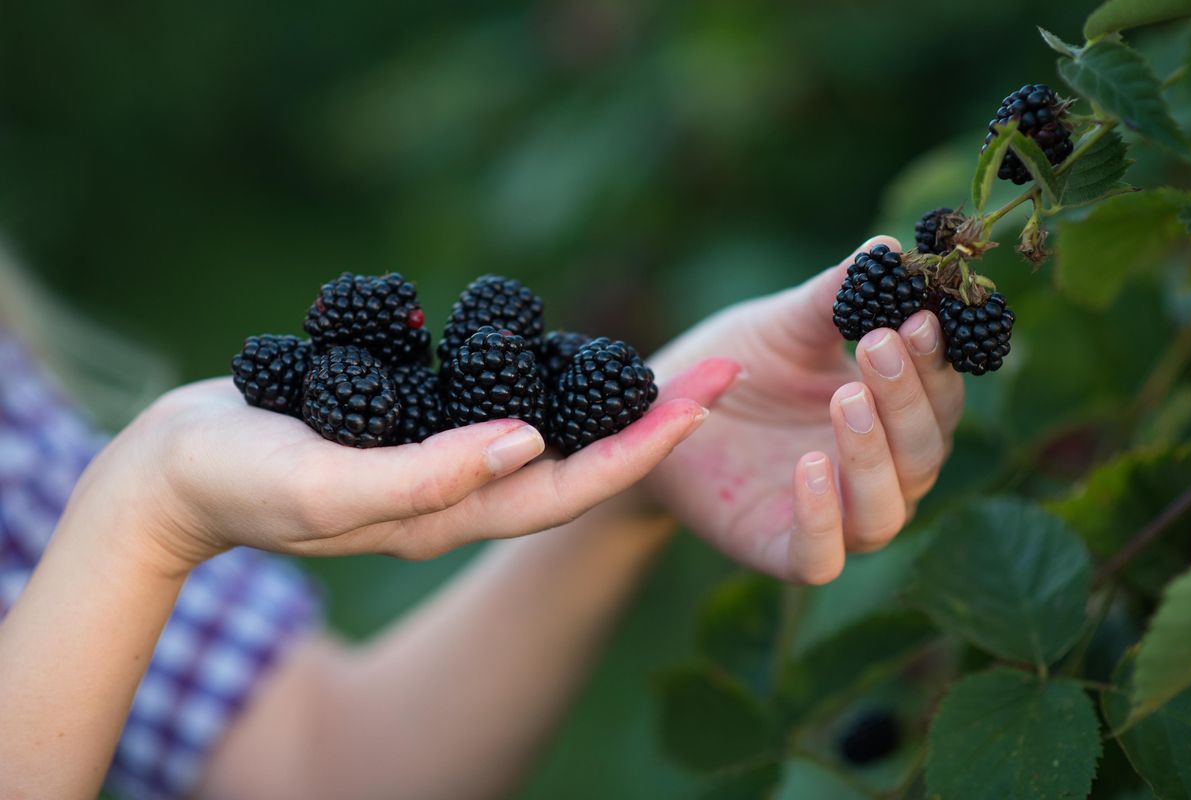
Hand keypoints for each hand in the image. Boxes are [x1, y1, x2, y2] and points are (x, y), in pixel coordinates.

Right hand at [87, 363, 737, 574]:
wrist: (179, 471)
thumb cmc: (241, 481)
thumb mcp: (330, 482)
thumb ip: (426, 475)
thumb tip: (530, 445)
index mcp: (450, 516)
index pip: (571, 489)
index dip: (643, 448)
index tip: (703, 402)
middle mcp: (461, 494)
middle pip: (580, 461)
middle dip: (653, 420)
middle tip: (718, 370)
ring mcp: (441, 464)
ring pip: (551, 436)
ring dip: (613, 401)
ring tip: (669, 363)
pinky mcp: (418, 430)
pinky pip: (503, 408)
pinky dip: (554, 384)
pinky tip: (582, 356)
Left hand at [646, 235, 963, 583]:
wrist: (660, 412)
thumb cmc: (739, 364)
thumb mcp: (786, 325)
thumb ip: (833, 296)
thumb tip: (887, 248)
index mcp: (893, 416)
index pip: (938, 394)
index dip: (935, 359)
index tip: (919, 314)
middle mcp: (879, 473)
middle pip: (924, 451)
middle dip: (906, 398)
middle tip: (878, 344)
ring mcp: (835, 518)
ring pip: (886, 508)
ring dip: (873, 454)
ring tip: (844, 396)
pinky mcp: (782, 551)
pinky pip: (820, 556)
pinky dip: (822, 519)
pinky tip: (807, 466)